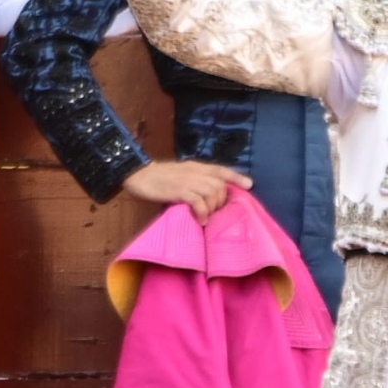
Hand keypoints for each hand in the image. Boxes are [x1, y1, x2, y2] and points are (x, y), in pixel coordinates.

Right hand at [123, 159, 250, 221]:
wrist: (138, 174)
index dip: (236, 176)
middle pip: (219, 184)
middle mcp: (195, 171)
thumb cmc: (159, 178)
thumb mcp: (181, 176)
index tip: (249, 185)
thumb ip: (195, 182)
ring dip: (212, 207)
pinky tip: (200, 220)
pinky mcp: (178, 190)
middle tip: (213, 212)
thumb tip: (209, 197)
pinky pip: (198, 201)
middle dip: (221, 201)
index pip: (221, 169)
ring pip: (212, 192)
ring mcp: (187, 180)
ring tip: (206, 217)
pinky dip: (202, 212)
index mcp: (196, 167)